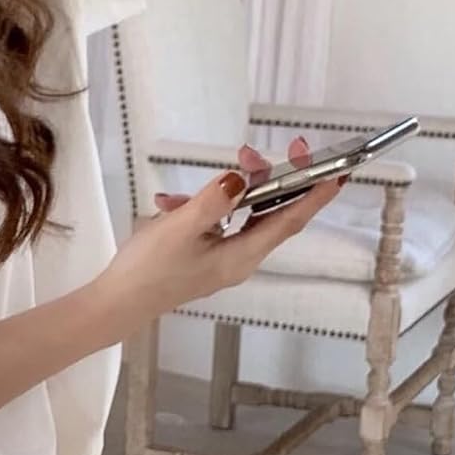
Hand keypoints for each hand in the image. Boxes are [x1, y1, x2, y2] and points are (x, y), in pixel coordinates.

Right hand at [96, 136, 341, 322]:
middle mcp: (240, 259)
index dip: (316, 195)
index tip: (338, 171)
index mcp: (242, 256)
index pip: (291, 220)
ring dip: (226, 192)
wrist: (116, 304)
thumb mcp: (182, 227)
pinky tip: (171, 204)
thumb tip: (241, 177)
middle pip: (270, 213)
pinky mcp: (204, 257)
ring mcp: (223, 259)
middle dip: (267, 180)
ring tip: (197, 185)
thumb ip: (216, 198)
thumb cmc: (149, 271)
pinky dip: (202, 207)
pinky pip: (217, 223)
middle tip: (255, 151)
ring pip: (242, 215)